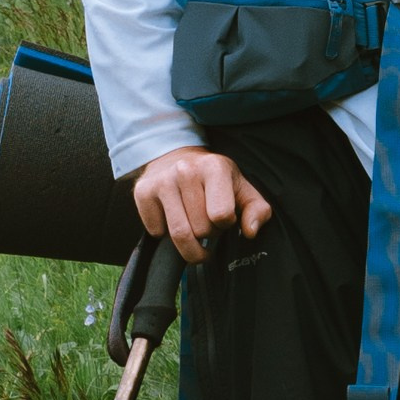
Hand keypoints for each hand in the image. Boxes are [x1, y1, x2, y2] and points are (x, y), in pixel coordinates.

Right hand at [130, 147, 273, 262]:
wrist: (175, 156)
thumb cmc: (213, 179)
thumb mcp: (241, 189)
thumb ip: (257, 210)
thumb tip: (250, 232)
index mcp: (214, 167)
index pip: (221, 216)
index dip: (226, 223)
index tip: (223, 215)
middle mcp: (185, 170)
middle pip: (200, 229)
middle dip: (207, 233)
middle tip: (205, 219)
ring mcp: (162, 181)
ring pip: (179, 235)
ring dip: (189, 243)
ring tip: (193, 229)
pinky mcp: (142, 192)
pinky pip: (157, 232)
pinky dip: (165, 234)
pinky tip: (171, 217)